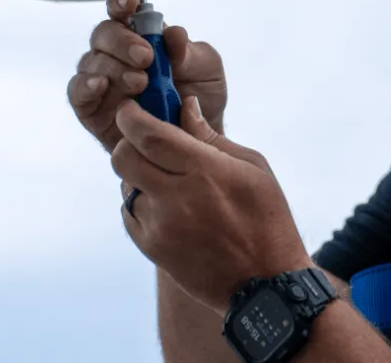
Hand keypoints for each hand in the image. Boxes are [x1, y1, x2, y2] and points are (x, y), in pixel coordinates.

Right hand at [68, 0, 226, 151]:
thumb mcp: (207, 70)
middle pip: (104, 33)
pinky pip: (77, 92)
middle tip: (146, 57)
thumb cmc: (200, 99)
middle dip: (122, 41)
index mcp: (142, 35)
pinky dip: (86, 85)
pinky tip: (102, 85)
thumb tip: (174, 33)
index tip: (130, 2)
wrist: (195, 141)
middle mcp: (116, 54)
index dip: (121, 1)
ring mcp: (101, 80)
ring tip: (140, 83)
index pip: (123, 10)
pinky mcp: (90, 108)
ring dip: (114, 68)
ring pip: (91, 61)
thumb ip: (190, 51)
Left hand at [112, 96, 311, 313]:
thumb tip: (185, 107)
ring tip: (166, 179)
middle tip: (145, 140)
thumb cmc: (267, 218)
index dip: (131, 117)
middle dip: (128, 142)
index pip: (149, 135)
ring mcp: (161, 227)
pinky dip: (140, 202)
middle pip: (124, 158)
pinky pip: (130, 214)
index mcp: (205, 171)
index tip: (129, 108)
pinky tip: (166, 204)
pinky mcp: (153, 249)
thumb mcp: (253, 167)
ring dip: (138, 174)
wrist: (265, 283)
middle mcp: (176, 198)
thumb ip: (212, 137)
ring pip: (125, 186)